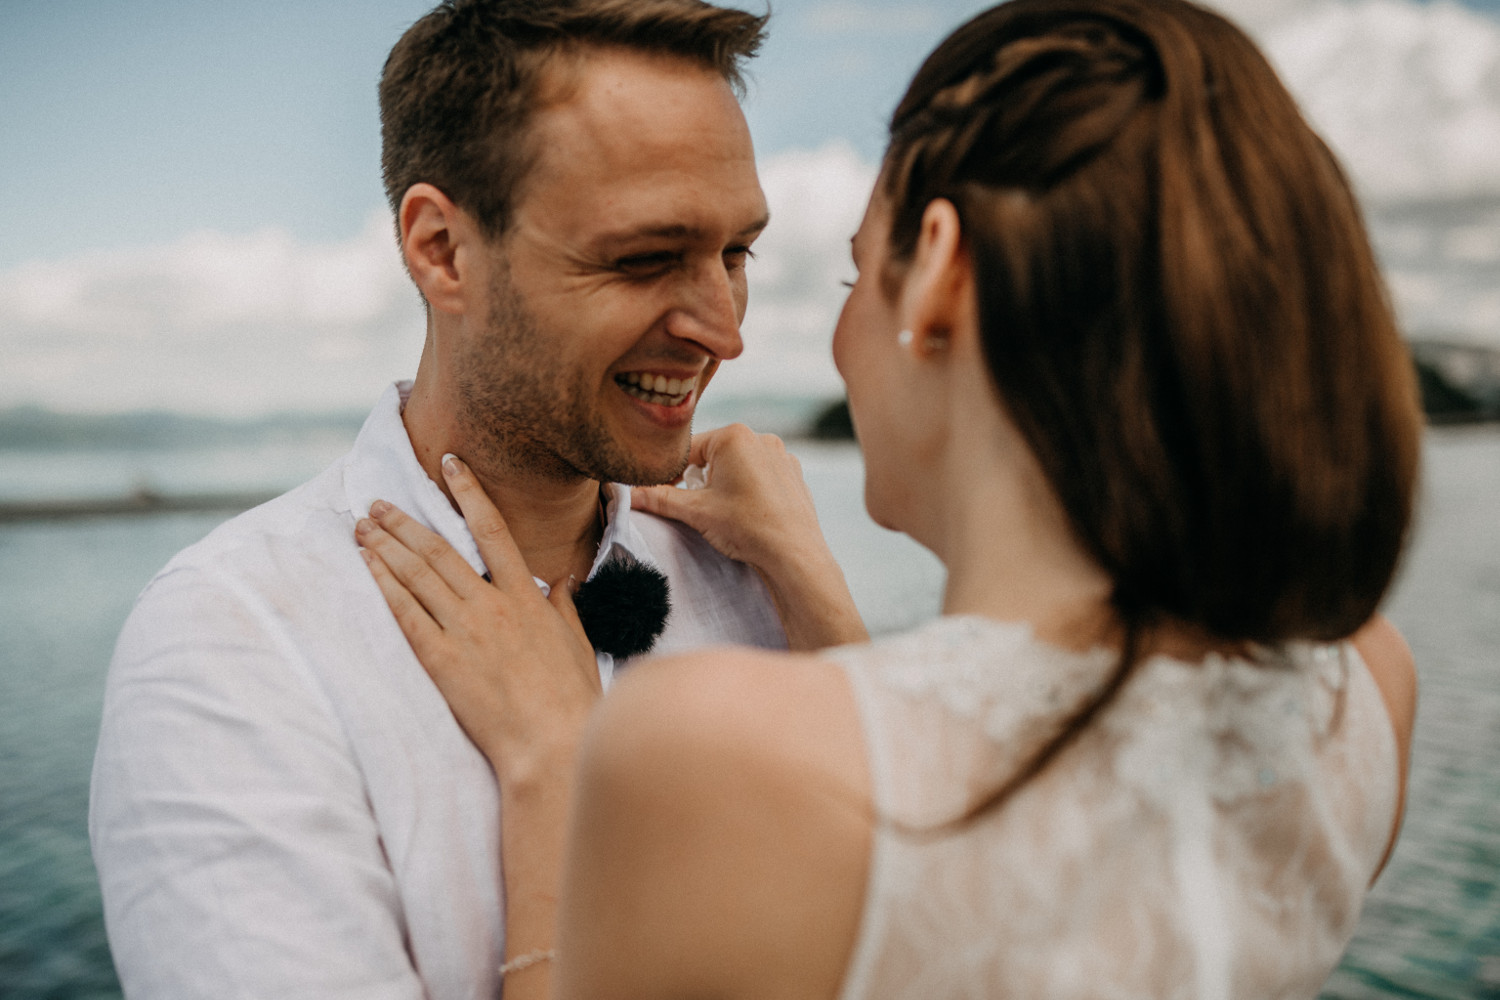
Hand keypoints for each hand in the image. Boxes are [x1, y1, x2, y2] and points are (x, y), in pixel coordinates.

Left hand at [356, 454, 600, 785]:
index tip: (450, 465)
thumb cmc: (571, 699)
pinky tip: (368, 567)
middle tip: (377, 502)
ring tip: (362, 527)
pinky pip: (405, 615)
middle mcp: (491, 605)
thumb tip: (562, 580)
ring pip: (416, 575)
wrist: (552, 743)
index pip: (492, 529)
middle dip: (404, 520)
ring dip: (385, 546)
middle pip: (438, 549)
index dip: (469, 492)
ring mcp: (464, 632)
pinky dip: (384, 586)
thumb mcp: (577, 643)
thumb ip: (564, 606)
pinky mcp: (441, 661)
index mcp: (525, 597)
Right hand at [632, 424, 866, 648]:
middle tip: (701, 508)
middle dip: (701, 480)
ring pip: (738, 465)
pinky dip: (749, 489)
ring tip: (728, 513)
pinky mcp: (793, 473)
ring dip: (725, 484)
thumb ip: (659, 498)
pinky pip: (761, 475)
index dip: (671, 473)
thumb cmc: (747, 528)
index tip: (666, 494)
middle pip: (713, 456)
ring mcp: (781, 454)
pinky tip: (749, 512)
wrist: (793, 554)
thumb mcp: (696, 512)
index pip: (687, 450)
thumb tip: (628, 494)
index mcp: (734, 436)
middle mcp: (760, 437)